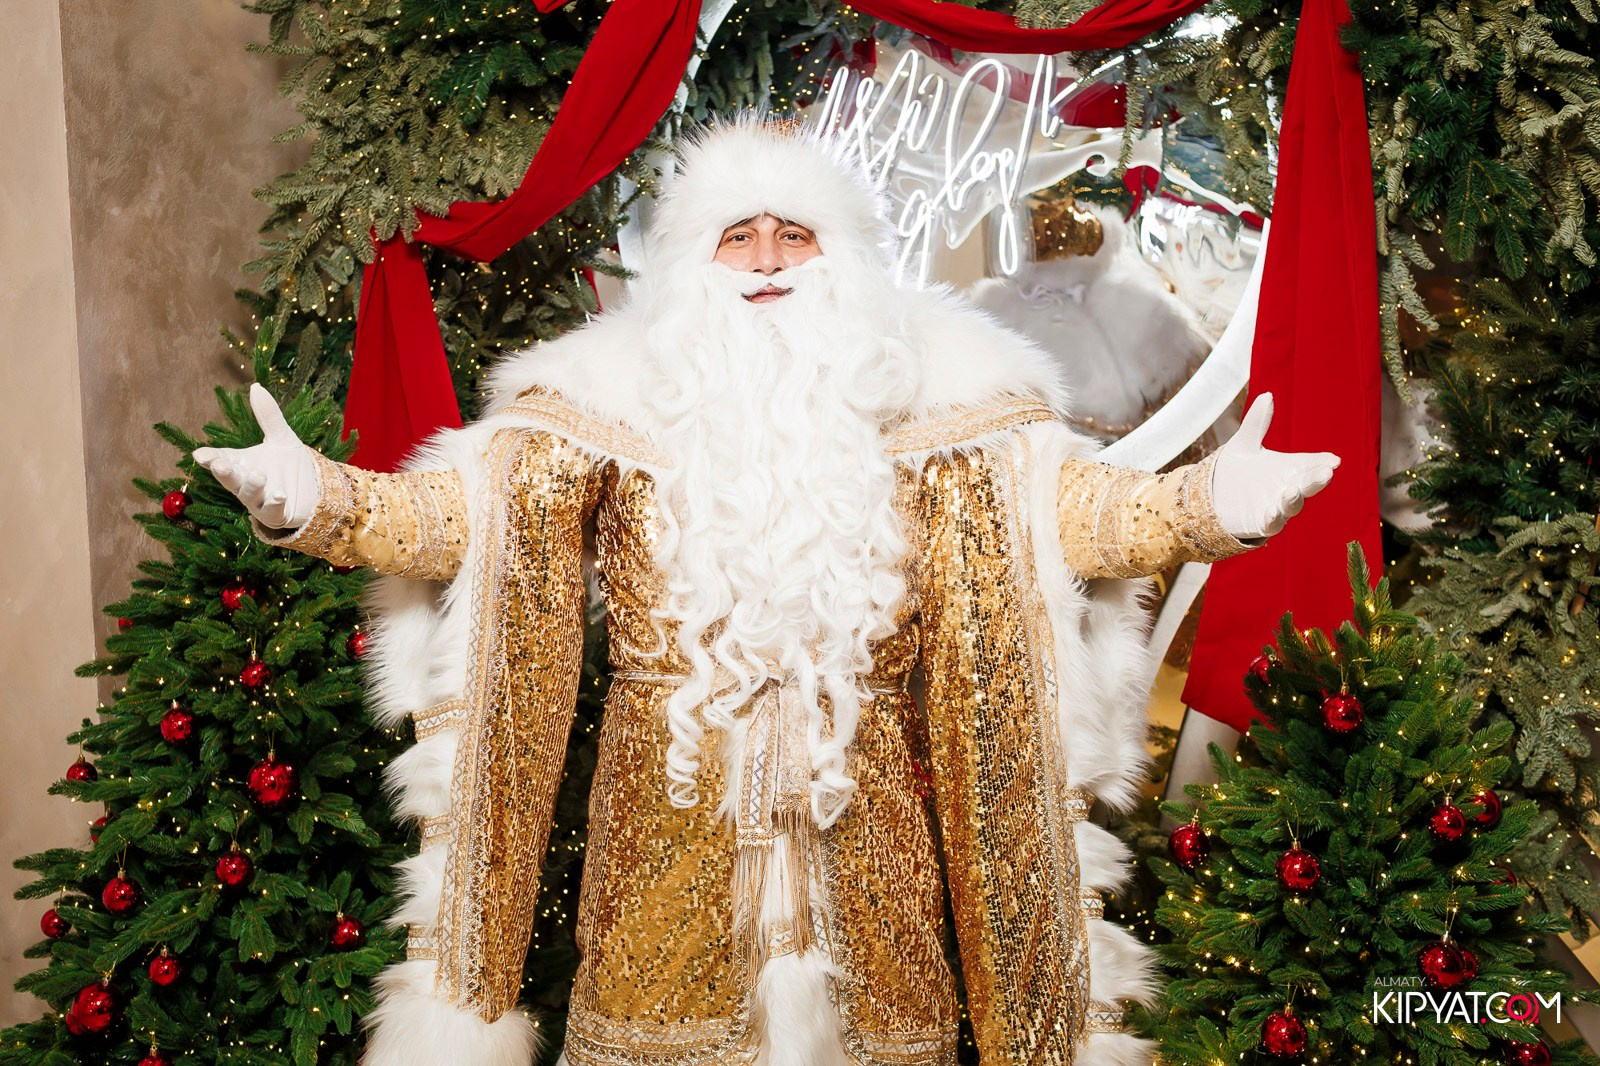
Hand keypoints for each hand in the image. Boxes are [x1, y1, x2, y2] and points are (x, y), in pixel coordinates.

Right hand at [192, 384, 320, 529]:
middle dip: (224, 473)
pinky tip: (280, 494)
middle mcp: (246, 483)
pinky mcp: (277, 514)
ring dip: (252, 486)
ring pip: (249, 496)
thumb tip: (255, 386)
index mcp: (242, 464)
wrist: (316, 489)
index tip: (200, 454)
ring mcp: (259, 501)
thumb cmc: (291, 465)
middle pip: (231, 479)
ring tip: (258, 474)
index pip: (221, 459)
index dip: (210, 458)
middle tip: (219, 464)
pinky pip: (273, 511)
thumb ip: (268, 416)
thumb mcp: (282, 437)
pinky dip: (275, 503)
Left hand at [1211, 393, 1339, 540]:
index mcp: (1289, 468)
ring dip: (1293, 499)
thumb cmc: (1237, 470)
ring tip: (1291, 489)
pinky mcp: (1262, 523)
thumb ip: (1256, 423)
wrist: (1213, 496)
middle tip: (1327, 472)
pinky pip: (1272, 524)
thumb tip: (1267, 394)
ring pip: (1292, 505)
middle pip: (1307, 484)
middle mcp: (1288, 488)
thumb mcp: (1245, 444)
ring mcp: (1277, 507)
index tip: (1334, 460)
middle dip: (1316, 479)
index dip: (1323, 462)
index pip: (1311, 463)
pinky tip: (1271, 511)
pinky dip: (1273, 519)